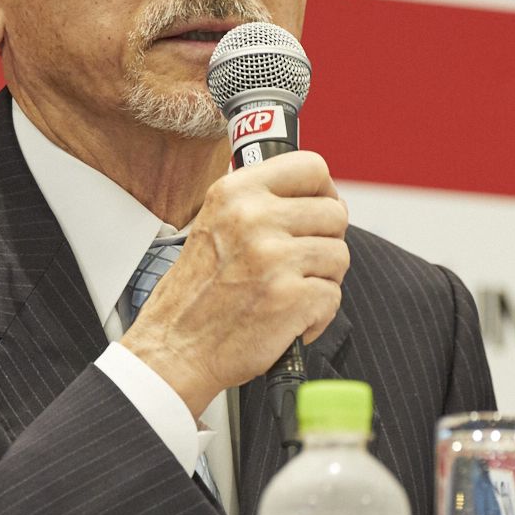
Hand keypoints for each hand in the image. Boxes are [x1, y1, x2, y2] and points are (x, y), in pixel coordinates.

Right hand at [120, 151, 348, 416]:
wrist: (175, 348)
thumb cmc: (197, 292)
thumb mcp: (215, 223)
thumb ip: (260, 202)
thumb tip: (317, 194)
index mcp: (236, 192)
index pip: (312, 167)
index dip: (323, 192)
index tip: (315, 212)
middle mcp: (254, 218)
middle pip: (335, 214)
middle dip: (324, 242)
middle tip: (297, 264)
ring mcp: (274, 258)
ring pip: (339, 255)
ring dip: (322, 279)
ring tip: (287, 292)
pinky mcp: (291, 298)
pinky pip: (333, 296)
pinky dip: (317, 315)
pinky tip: (287, 320)